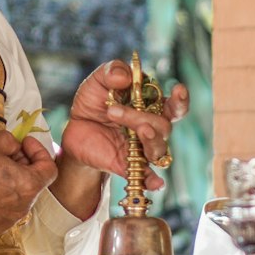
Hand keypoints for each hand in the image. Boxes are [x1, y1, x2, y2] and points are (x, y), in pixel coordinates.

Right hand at [0, 131, 56, 235]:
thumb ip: (10, 140)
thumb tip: (14, 147)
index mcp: (28, 186)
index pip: (50, 168)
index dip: (40, 151)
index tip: (25, 144)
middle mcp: (23, 207)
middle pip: (33, 182)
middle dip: (24, 164)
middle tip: (6, 153)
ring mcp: (9, 220)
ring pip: (18, 196)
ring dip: (11, 181)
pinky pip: (4, 209)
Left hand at [61, 60, 188, 188]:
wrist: (74, 128)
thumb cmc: (93, 102)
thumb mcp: (97, 81)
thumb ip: (112, 71)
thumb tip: (126, 76)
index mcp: (150, 106)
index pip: (175, 106)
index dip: (180, 100)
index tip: (178, 90)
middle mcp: (151, 128)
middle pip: (163, 126)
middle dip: (142, 117)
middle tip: (113, 110)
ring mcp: (141, 149)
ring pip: (158, 148)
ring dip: (146, 137)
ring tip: (124, 125)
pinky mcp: (128, 166)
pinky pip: (146, 177)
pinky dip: (153, 180)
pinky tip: (155, 182)